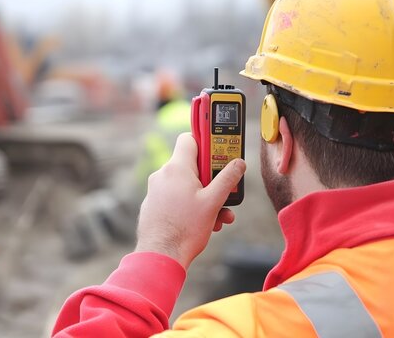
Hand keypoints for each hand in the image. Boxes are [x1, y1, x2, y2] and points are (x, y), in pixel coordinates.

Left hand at [135, 133, 246, 269]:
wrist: (160, 255)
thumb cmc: (185, 229)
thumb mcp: (213, 202)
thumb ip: (228, 179)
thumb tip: (238, 163)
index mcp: (176, 168)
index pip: (190, 139)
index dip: (206, 144)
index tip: (218, 153)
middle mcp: (163, 175)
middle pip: (191, 166)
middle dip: (210, 180)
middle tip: (223, 193)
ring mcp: (156, 190)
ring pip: (185, 186)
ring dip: (203, 198)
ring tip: (216, 217)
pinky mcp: (154, 204)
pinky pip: (175, 198)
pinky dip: (189, 206)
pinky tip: (201, 223)